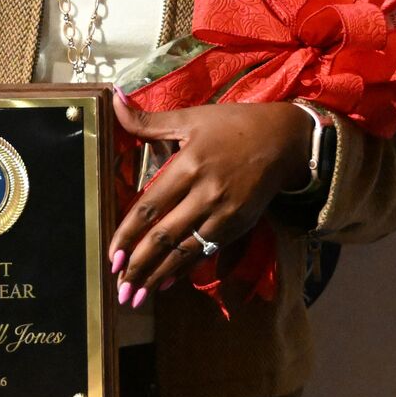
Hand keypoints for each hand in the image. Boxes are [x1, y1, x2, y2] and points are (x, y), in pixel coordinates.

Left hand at [108, 90, 311, 301]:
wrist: (283, 140)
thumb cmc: (232, 125)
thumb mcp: (191, 118)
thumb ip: (148, 120)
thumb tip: (113, 99)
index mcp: (189, 165)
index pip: (151, 206)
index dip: (129, 234)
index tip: (111, 256)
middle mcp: (205, 193)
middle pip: (165, 236)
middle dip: (139, 266)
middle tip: (119, 290)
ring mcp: (224, 213)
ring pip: (185, 251)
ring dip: (159, 276)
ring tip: (136, 296)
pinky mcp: (238, 225)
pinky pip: (206, 251)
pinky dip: (185, 269)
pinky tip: (167, 282)